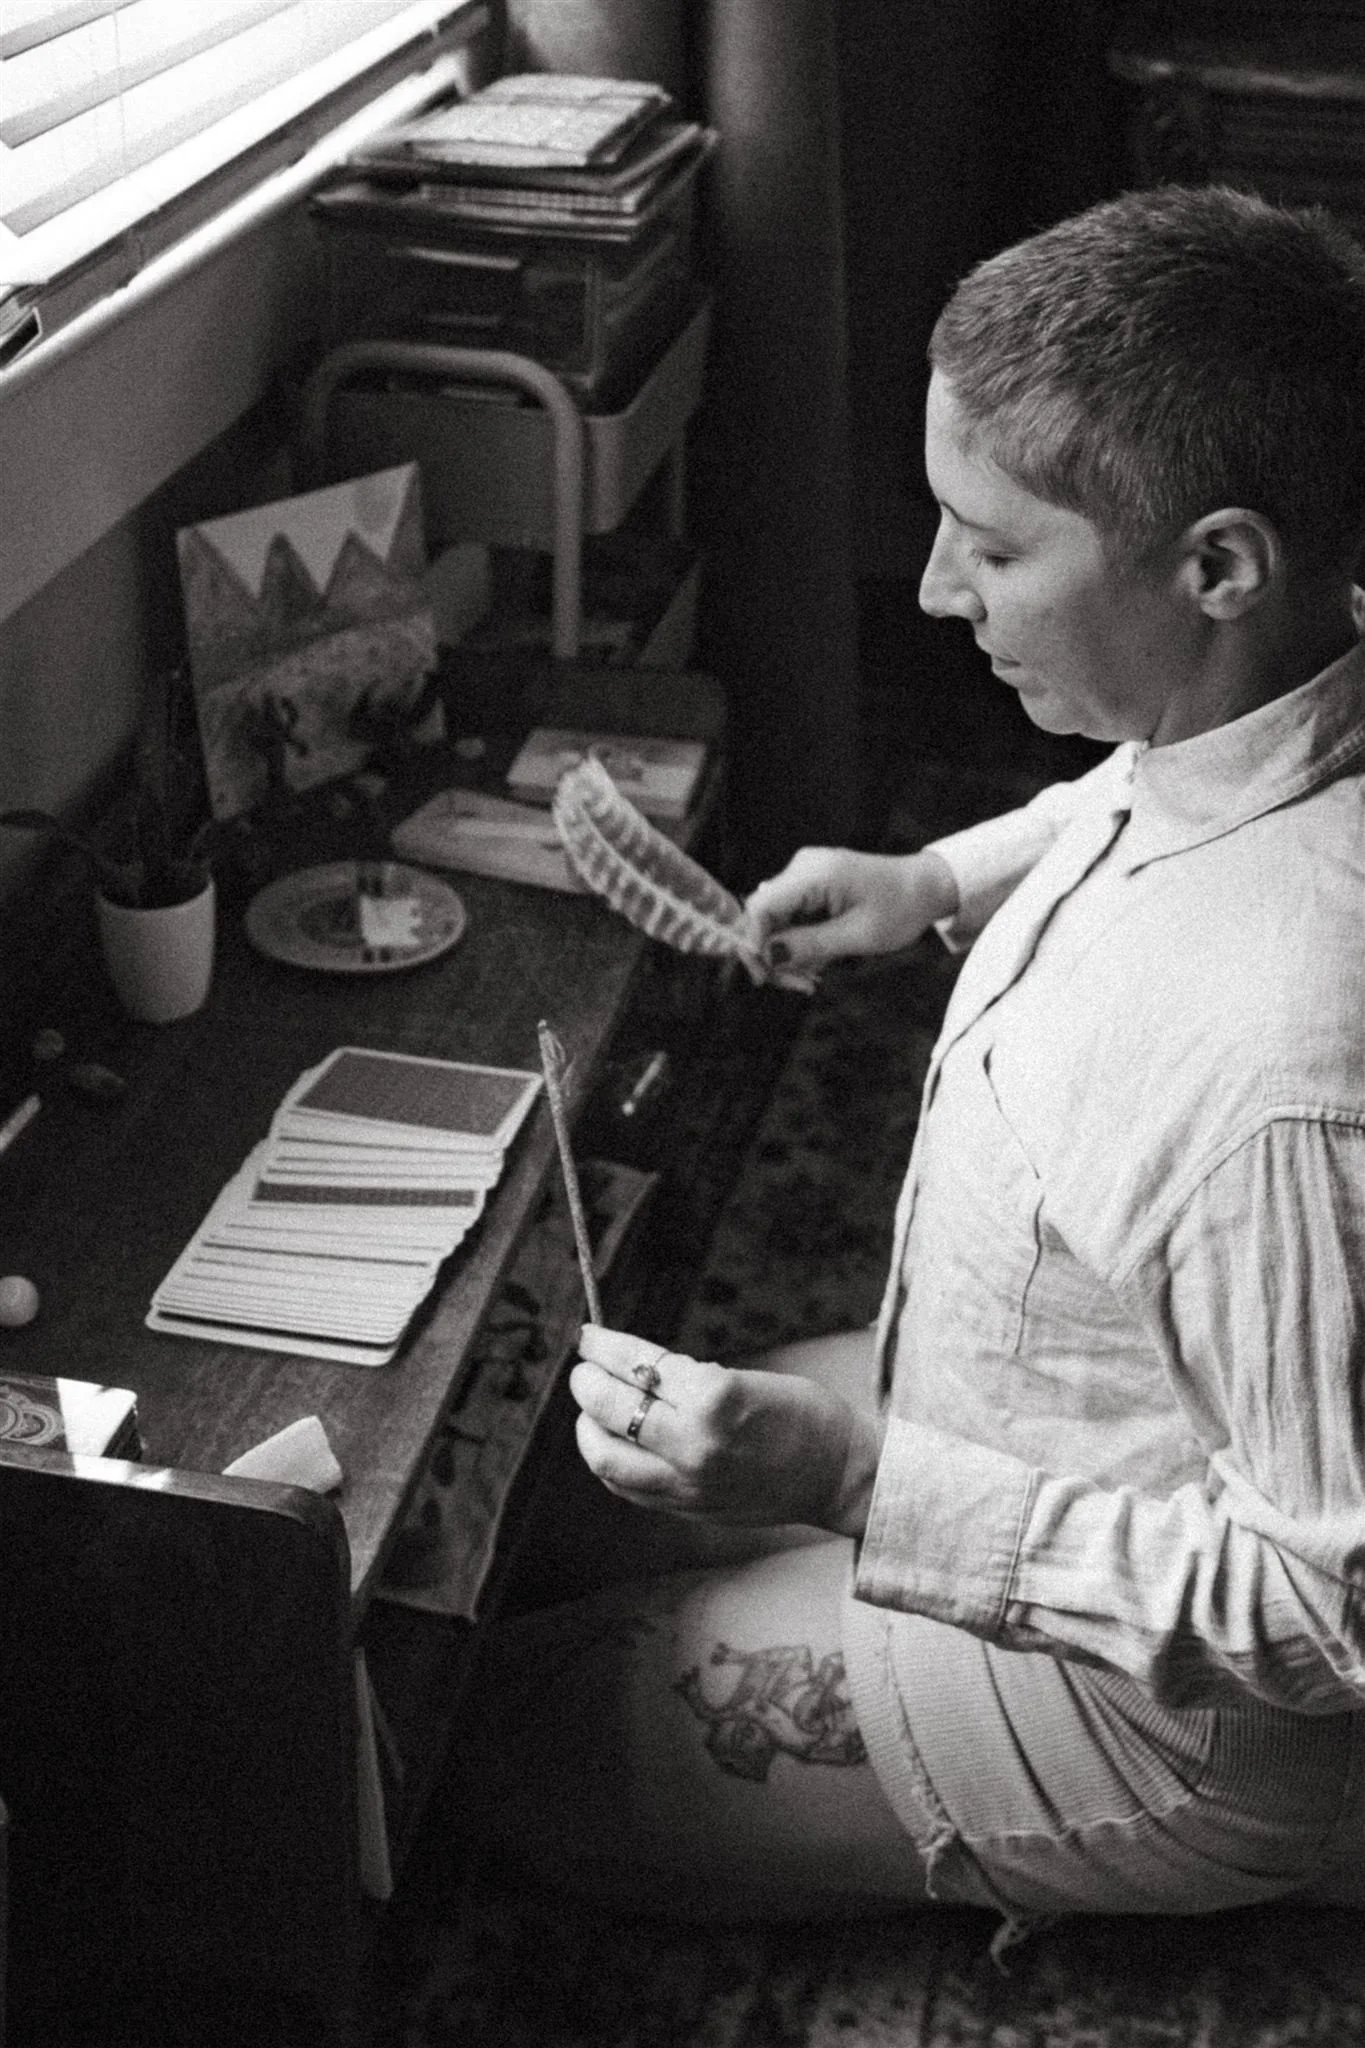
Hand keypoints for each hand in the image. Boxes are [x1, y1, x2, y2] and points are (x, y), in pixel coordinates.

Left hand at [569, 1325, 882, 1536]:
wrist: (839, 1474)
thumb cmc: (803, 1413)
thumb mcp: (743, 1378)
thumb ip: (684, 1381)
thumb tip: (628, 1367)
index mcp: (714, 1397)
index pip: (638, 1366)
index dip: (605, 1347)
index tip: (589, 1336)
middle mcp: (695, 1443)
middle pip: (609, 1408)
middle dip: (587, 1382)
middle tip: (584, 1368)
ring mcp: (688, 1482)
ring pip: (605, 1457)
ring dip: (587, 1426)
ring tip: (590, 1408)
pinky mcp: (688, 1508)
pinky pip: (627, 1486)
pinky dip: (608, 1462)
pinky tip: (611, 1443)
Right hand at [745, 847, 958, 976]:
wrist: (926, 886)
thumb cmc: (901, 907)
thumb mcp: (857, 936)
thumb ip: (808, 945)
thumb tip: (766, 956)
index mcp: (814, 873)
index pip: (760, 907)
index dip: (752, 943)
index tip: (764, 978)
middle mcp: (802, 868)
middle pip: (762, 917)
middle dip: (773, 956)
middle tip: (800, 987)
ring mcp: (804, 875)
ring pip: (773, 922)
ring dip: (787, 955)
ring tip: (813, 980)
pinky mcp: (809, 885)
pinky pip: (788, 919)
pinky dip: (796, 944)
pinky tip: (817, 963)